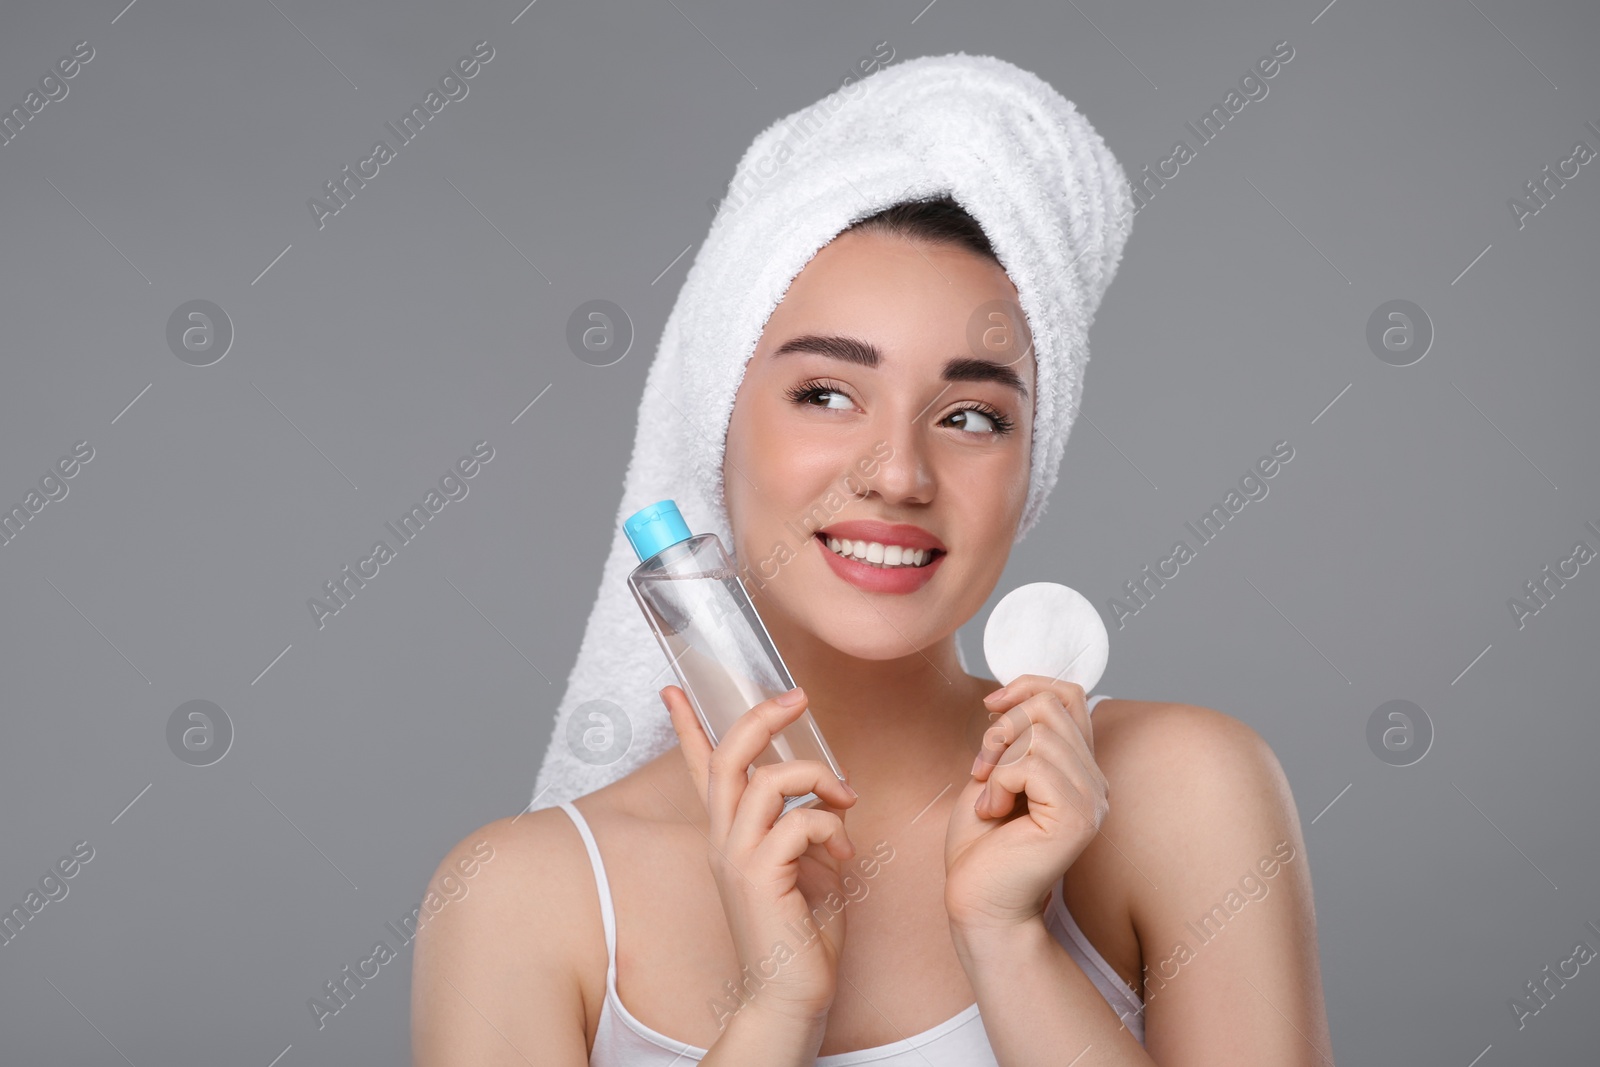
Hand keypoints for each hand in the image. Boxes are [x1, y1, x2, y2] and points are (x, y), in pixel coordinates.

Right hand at [661, 684, 859, 1026]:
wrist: (791, 996)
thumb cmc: (802, 935)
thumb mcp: (807, 865)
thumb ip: (806, 826)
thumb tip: (829, 795)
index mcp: (730, 835)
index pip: (701, 770)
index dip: (687, 727)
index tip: (673, 689)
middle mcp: (723, 841)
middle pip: (728, 757)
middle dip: (761, 718)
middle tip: (797, 698)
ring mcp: (737, 857)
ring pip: (770, 780)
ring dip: (819, 779)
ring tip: (845, 802)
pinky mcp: (759, 875)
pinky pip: (800, 821)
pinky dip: (832, 828)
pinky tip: (844, 857)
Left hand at [943, 675, 1108, 932]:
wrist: (978, 900)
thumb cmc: (981, 844)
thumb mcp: (995, 771)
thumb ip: (1017, 735)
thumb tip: (1018, 691)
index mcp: (1079, 768)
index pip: (1070, 694)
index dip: (1028, 685)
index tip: (991, 707)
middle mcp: (1095, 782)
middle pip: (1049, 707)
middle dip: (1001, 729)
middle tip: (982, 770)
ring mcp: (1091, 800)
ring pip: (1039, 734)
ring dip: (997, 760)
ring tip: (990, 798)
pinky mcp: (1075, 817)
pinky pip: (1031, 765)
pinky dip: (999, 784)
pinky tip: (994, 814)